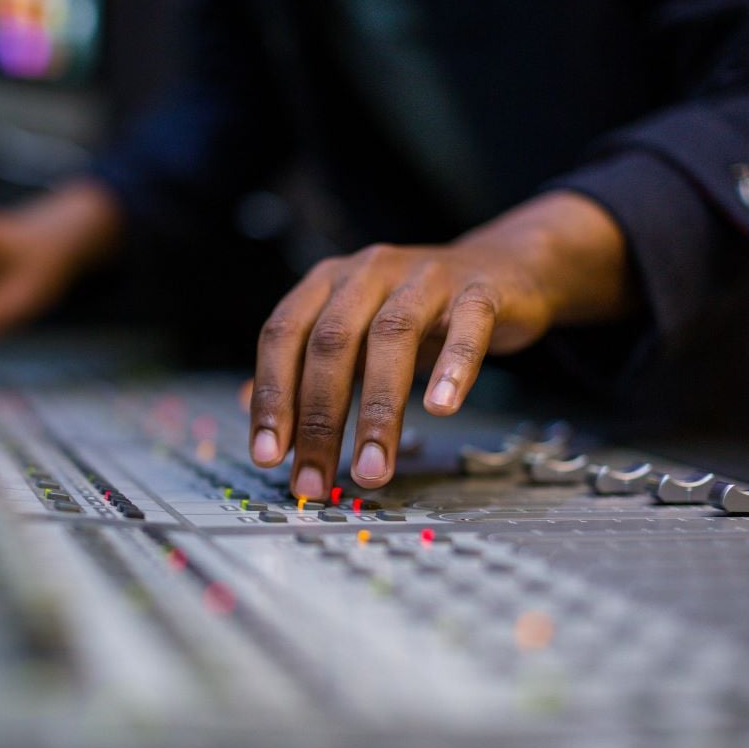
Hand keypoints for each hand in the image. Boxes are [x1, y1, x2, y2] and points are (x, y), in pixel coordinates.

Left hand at [248, 191, 632, 497]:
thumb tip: (249, 406)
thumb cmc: (415, 309)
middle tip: (316, 479)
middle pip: (331, 344)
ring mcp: (424, 277)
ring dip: (378, 411)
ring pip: (391, 337)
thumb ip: (302, 366)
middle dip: (319, 420)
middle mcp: (368, 273)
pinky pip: (465, 327)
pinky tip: (441, 408)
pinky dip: (452, 367)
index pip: (282, 336)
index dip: (272, 396)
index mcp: (327, 283)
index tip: (268, 455)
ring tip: (373, 468)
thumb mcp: (353, 332)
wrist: (499, 268)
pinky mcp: (478, 290)